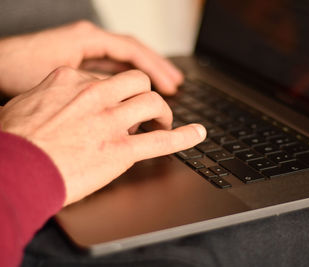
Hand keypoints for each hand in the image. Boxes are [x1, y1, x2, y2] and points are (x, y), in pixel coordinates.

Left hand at [0, 20, 182, 96]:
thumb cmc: (18, 71)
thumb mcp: (64, 82)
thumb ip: (98, 91)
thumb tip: (126, 107)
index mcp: (88, 39)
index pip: (133, 51)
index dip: (155, 69)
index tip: (171, 85)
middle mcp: (89, 41)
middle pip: (133, 52)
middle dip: (156, 68)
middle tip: (176, 84)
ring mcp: (84, 50)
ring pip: (122, 60)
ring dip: (143, 73)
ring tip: (164, 87)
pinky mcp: (78, 62)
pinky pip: (110, 68)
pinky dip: (126, 80)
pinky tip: (134, 93)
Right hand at [0, 67, 205, 204]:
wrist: (15, 171)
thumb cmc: (16, 142)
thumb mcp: (28, 103)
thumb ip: (55, 97)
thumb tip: (67, 102)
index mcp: (72, 81)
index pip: (108, 79)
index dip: (116, 94)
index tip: (118, 104)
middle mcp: (96, 96)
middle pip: (137, 82)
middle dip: (145, 93)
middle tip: (147, 108)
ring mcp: (111, 122)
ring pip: (153, 103)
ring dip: (163, 112)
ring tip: (163, 122)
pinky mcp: (121, 150)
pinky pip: (162, 140)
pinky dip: (185, 136)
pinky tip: (198, 133)